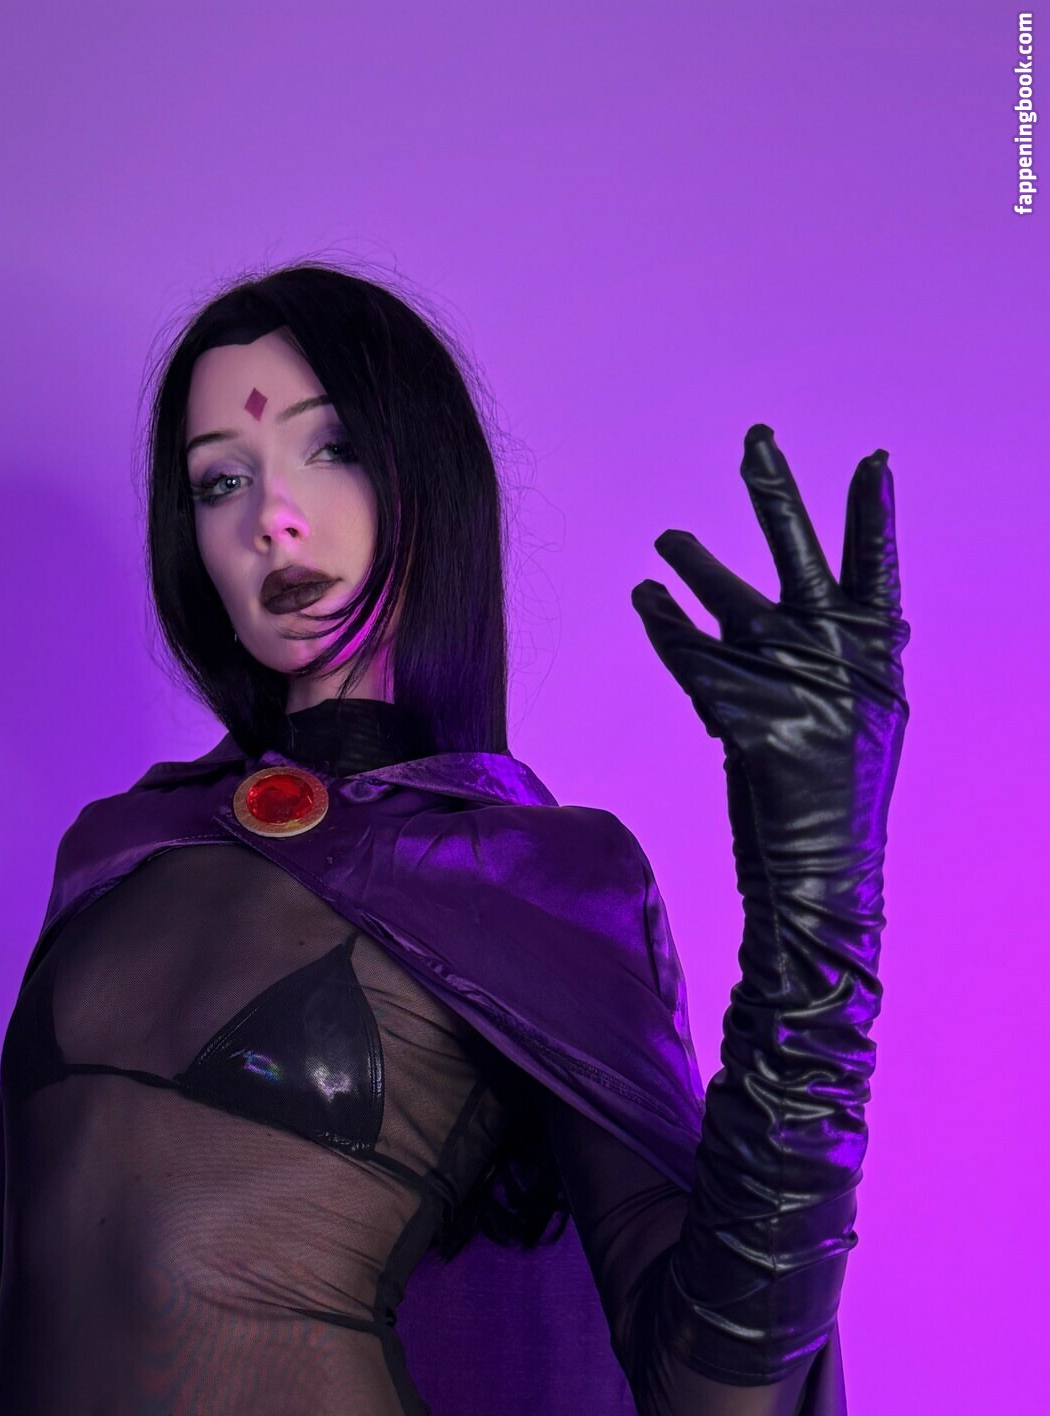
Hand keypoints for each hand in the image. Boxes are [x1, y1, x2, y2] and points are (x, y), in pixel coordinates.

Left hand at [630, 426, 909, 877]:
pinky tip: (647, 600)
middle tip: (755, 437)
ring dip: (694, 564)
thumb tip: (853, 616)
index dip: (873, 515)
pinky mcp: (746, 718)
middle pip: (801, 557)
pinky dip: (666, 625)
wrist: (822, 869)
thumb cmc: (840, 796)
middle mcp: (837, 657)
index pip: (878, 569)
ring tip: (665, 537)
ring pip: (730, 601)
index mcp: (877, 654)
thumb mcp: (868, 718)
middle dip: (776, 494)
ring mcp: (792, 685)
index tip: (872, 460)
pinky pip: (691, 656)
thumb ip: (855, 660)